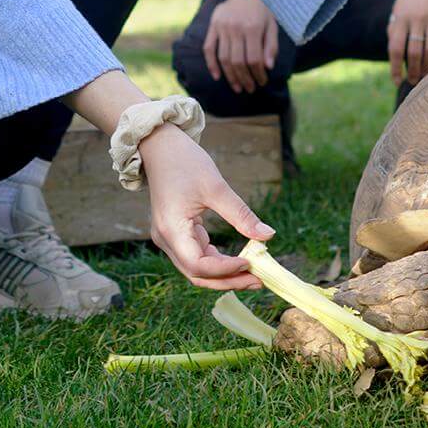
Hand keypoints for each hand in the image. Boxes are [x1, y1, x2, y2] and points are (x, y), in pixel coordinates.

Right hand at [139, 124, 273, 289]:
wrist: (159, 146)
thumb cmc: (184, 162)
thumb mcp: (216, 187)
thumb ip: (241, 214)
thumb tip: (268, 236)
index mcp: (172, 230)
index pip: (200, 265)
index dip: (227, 270)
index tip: (253, 264)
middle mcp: (166, 240)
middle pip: (198, 275)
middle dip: (229, 280)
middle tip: (260, 280)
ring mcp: (170, 239)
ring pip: (197, 270)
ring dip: (225, 275)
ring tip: (254, 275)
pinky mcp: (176, 234)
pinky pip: (197, 257)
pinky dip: (218, 262)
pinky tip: (240, 260)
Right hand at [202, 0, 277, 94]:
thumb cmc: (261, 11)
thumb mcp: (272, 25)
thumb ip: (271, 46)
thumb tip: (268, 67)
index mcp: (252, 28)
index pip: (254, 59)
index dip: (258, 74)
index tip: (262, 82)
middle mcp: (235, 28)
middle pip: (238, 61)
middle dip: (245, 79)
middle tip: (250, 89)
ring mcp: (222, 27)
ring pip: (223, 58)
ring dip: (230, 76)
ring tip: (237, 87)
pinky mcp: (212, 26)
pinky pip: (208, 49)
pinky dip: (211, 64)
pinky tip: (217, 76)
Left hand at [388, 0, 427, 85]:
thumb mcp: (400, 8)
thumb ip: (396, 29)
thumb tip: (395, 56)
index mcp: (400, 17)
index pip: (395, 48)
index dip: (395, 68)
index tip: (397, 81)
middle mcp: (416, 18)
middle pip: (414, 53)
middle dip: (414, 71)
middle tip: (415, 82)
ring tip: (427, 77)